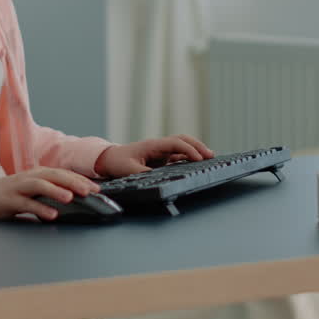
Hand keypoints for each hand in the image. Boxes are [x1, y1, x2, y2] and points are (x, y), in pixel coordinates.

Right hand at [0, 168, 99, 220]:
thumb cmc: (10, 193)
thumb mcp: (32, 190)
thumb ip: (50, 192)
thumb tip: (74, 198)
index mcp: (38, 174)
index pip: (63, 174)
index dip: (80, 180)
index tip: (97, 188)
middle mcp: (30, 177)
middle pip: (54, 176)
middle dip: (73, 182)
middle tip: (90, 191)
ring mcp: (19, 187)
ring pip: (40, 185)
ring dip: (56, 191)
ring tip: (71, 198)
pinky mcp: (9, 200)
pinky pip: (26, 204)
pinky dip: (40, 209)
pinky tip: (51, 215)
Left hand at [94, 135, 215, 177]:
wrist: (108, 159)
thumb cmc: (117, 162)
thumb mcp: (128, 170)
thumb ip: (143, 173)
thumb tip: (157, 178)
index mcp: (152, 145)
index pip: (175, 143)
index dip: (188, 150)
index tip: (198, 159)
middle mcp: (159, 146)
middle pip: (182, 140)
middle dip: (197, 146)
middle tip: (211, 156)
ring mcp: (161, 151)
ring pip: (182, 146)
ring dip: (195, 150)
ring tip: (209, 158)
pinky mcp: (161, 158)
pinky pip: (178, 155)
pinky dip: (189, 157)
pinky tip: (198, 163)